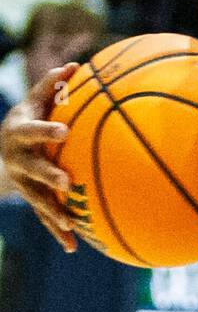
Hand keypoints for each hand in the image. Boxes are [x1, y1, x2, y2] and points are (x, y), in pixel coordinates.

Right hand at [0, 64, 77, 250]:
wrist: (1, 149)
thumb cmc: (27, 119)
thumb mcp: (33, 101)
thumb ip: (51, 85)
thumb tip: (76, 64)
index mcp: (19, 134)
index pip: (32, 131)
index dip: (46, 130)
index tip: (64, 131)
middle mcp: (18, 160)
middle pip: (32, 170)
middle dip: (48, 177)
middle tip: (67, 183)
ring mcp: (22, 182)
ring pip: (36, 199)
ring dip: (53, 212)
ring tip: (71, 224)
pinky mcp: (30, 198)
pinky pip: (43, 217)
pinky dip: (57, 231)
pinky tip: (73, 246)